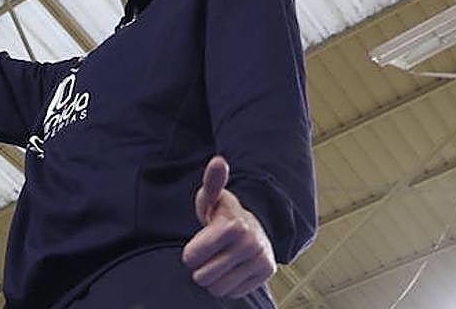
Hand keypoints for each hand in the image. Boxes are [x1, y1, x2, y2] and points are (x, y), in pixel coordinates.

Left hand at [182, 156, 276, 298]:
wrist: (252, 227)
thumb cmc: (222, 214)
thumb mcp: (211, 198)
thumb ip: (211, 183)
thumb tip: (218, 161)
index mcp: (232, 225)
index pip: (191, 258)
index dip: (189, 254)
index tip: (196, 245)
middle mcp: (250, 243)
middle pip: (203, 276)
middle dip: (200, 269)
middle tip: (208, 256)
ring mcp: (260, 259)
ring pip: (218, 289)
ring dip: (213, 280)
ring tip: (218, 264)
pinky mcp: (266, 274)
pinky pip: (233, 293)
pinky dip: (228, 286)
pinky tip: (231, 270)